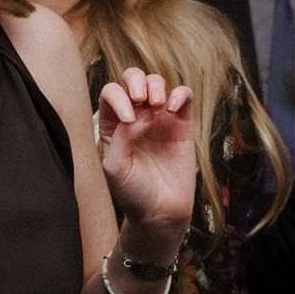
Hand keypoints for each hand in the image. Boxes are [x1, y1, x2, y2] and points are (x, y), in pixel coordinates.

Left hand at [97, 69, 195, 244]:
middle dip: (136, 80)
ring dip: (156, 85)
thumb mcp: (114, 168)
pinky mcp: (182, 125)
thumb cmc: (132, 194)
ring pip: (157, 83)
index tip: (128, 121)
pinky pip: (183, 97)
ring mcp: (159, 120)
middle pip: (132, 80)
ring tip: (158, 104)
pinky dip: (180, 94)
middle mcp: (135, 118)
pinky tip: (173, 108)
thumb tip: (131, 115)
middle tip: (142, 98)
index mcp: (113, 125)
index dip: (118, 97)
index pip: (111, 94)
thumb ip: (117, 140)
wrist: (160, 213)